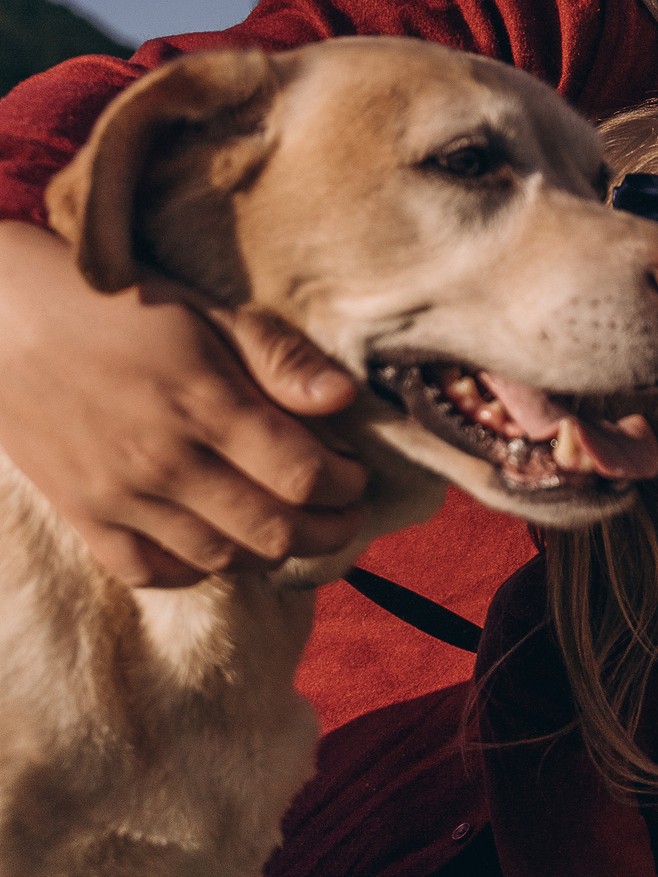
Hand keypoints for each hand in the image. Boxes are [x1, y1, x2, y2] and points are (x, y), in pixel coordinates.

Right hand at [0, 221, 368, 586]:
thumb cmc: (113, 305)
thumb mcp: (204, 310)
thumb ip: (277, 358)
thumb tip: (345, 399)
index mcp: (203, 404)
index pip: (303, 476)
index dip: (347, 484)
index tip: (357, 473)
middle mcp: (163, 462)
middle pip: (273, 532)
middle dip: (328, 530)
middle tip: (345, 512)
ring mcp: (118, 496)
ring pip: (220, 560)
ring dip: (269, 552)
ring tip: (289, 525)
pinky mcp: (81, 515)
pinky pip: (150, 572)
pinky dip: (195, 568)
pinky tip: (217, 542)